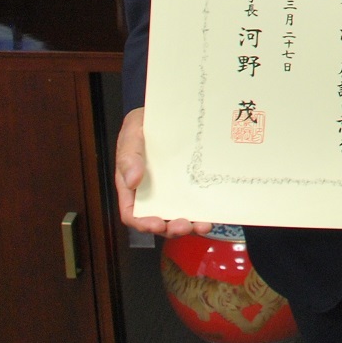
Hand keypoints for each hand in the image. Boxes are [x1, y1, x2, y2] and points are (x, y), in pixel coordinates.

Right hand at [113, 106, 211, 237]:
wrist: (168, 113)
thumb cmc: (144, 125)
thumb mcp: (132, 133)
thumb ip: (129, 155)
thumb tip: (132, 180)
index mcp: (132, 187)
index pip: (132, 213)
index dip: (142, 223)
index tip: (156, 225)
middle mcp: (152, 194)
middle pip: (158, 221)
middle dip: (171, 228)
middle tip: (184, 226)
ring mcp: (172, 192)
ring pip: (178, 216)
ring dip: (190, 226)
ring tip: (203, 226)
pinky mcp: (190, 186)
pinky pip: (196, 204)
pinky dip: (203, 213)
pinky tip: (212, 215)